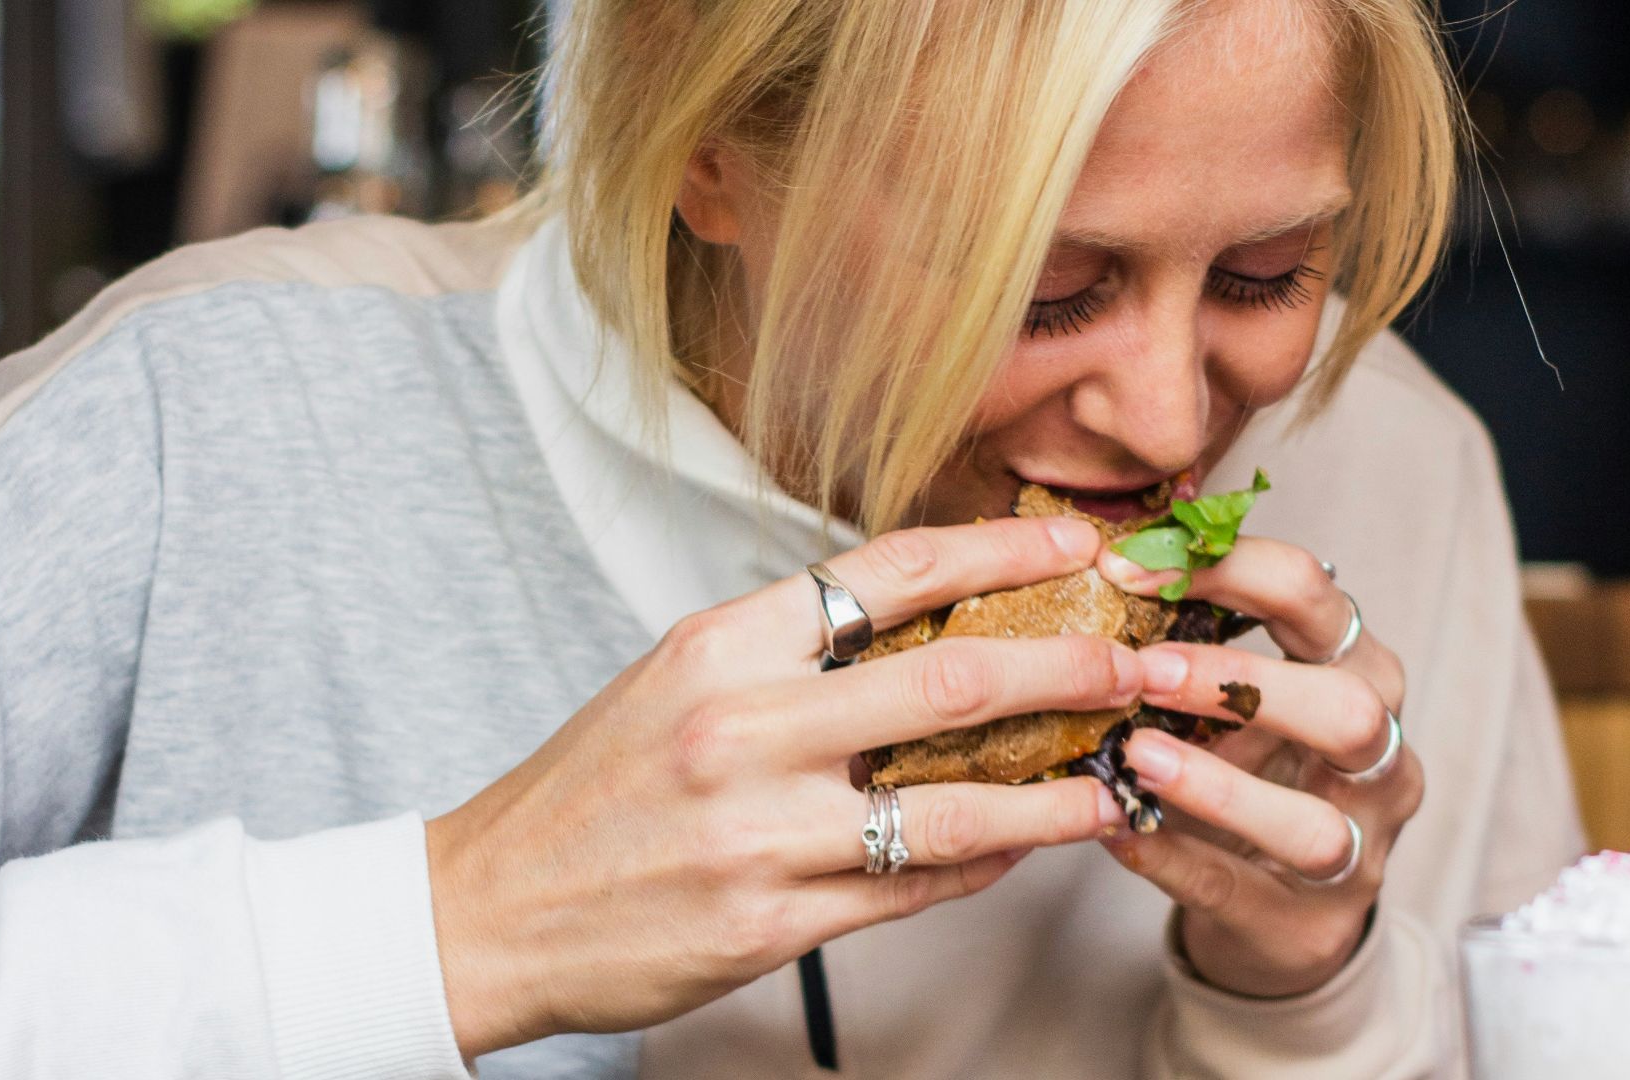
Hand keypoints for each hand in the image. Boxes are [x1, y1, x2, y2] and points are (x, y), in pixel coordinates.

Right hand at [427, 516, 1143, 1057]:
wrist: (488, 907)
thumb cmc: (590, 789)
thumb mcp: (676, 682)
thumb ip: (791, 653)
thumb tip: (923, 625)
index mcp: (722, 644)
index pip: (890, 570)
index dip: (1002, 548)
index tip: (1077, 540)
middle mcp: (743, 726)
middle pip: (952, 679)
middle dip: (1071, 665)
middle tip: (1140, 662)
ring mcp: (759, 831)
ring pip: (955, 805)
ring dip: (1055, 791)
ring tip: (1114, 781)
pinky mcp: (769, 923)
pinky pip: (912, 888)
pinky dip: (983, 864)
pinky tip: (1023, 846)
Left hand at [1097, 538, 1421, 997]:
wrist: (1280, 906)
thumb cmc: (1251, 769)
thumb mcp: (1234, 697)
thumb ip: (1190, 638)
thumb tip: (1103, 561)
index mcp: (1358, 671)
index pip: (1318, 596)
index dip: (1230, 569)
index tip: (1131, 568)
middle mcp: (1379, 759)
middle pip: (1350, 709)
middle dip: (1244, 683)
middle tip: (1146, 671)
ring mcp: (1357, 851)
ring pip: (1313, 825)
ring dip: (1217, 787)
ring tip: (1135, 755)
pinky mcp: (1307, 925)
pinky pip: (1237, 890)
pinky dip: (1170, 858)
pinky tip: (1114, 829)